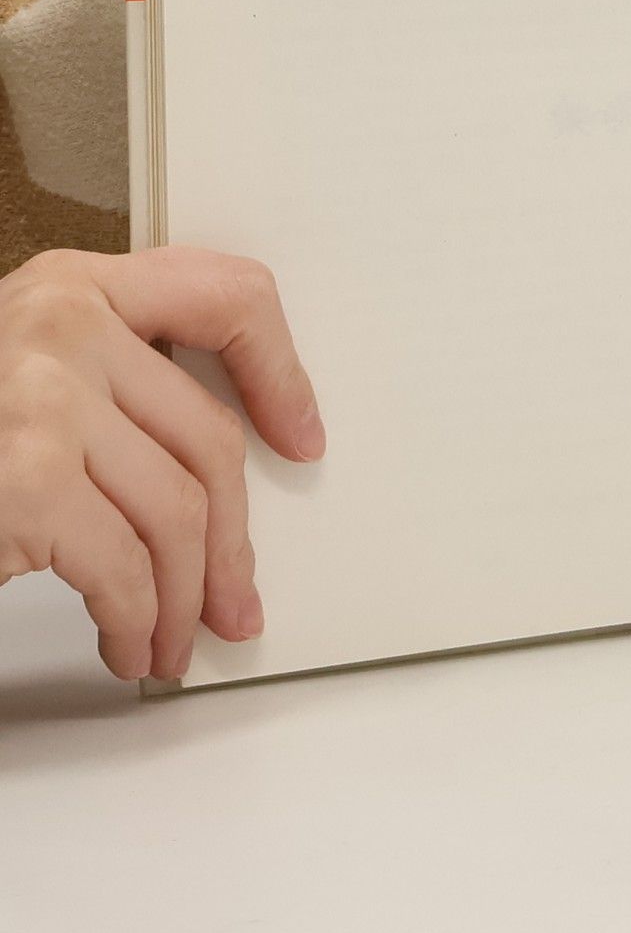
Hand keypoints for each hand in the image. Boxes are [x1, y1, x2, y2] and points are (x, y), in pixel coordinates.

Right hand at [0, 247, 322, 680]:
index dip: (281, 371)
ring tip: (173, 638)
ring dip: (185, 597)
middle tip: (234, 597)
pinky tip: (130, 644)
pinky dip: (140, 622)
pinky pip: (126, 567)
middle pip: (209, 438)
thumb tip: (219, 468)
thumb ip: (108, 383)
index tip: (301, 435)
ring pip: (180, 512)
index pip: (225, 294)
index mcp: (69, 288)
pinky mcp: (27, 478)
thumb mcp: (22, 382)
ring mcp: (43, 398)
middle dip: (232, 540)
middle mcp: (61, 324)